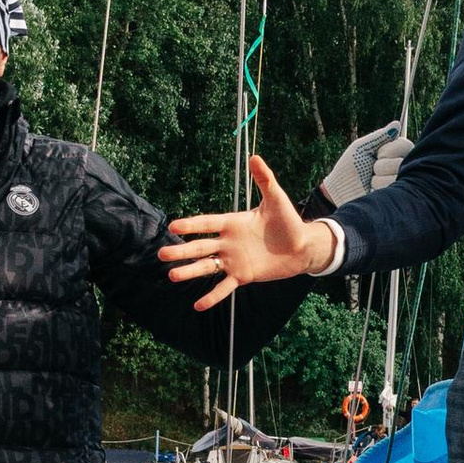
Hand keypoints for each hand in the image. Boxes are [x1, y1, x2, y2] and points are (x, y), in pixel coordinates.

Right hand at [161, 155, 332, 307]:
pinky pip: (224, 287)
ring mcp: (234, 260)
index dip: (191, 225)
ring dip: (190, 271)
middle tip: (162, 254)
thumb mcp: (276, 199)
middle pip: (200, 247)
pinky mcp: (243, 275)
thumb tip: (255, 157)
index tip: (173, 226)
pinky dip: (212, 296)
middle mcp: (228, 242)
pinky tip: (198, 305)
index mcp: (233, 223)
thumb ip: (264, 180)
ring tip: (172, 276)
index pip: (207, 223)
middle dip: (182, 250)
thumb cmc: (288, 221)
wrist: (302, 246)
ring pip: (207, 267)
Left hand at [321, 120, 410, 209]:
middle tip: (371, 169)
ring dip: (378, 178)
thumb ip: (379, 136)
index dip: (388, 150)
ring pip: (397, 176)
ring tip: (371, 181)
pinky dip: (378, 188)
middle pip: (401, 161)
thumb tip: (396, 124)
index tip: (376, 154)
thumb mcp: (361, 148)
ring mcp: (400, 183)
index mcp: (395, 153)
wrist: (340, 190)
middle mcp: (401, 167)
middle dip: (381, 166)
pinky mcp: (396, 196)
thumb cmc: (349, 167)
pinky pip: (393, 189)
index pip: (405, 145)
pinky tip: (373, 191)